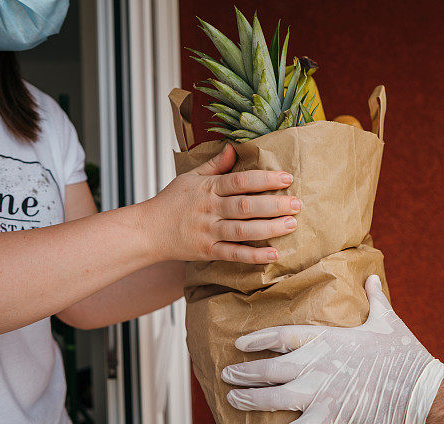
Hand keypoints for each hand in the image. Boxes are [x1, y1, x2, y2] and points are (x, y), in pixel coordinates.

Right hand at [143, 143, 300, 262]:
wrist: (146, 231)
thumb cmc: (170, 203)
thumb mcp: (190, 178)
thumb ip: (214, 165)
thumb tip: (233, 148)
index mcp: (208, 188)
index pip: (240, 181)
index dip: (265, 179)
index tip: (287, 178)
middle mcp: (209, 209)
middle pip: (245, 206)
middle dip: (274, 205)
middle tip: (297, 204)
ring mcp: (208, 232)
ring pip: (243, 230)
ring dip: (269, 228)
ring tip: (292, 224)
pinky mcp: (207, 252)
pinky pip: (233, 254)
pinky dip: (254, 256)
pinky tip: (273, 254)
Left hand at [221, 275, 443, 423]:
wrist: (421, 389)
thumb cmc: (404, 353)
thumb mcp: (386, 320)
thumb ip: (373, 298)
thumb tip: (371, 278)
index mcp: (327, 339)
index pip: (281, 336)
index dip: (257, 339)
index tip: (240, 343)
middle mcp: (316, 364)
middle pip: (269, 368)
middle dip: (244, 371)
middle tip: (226, 373)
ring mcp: (320, 392)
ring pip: (273, 397)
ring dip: (249, 399)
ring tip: (232, 399)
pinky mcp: (329, 417)